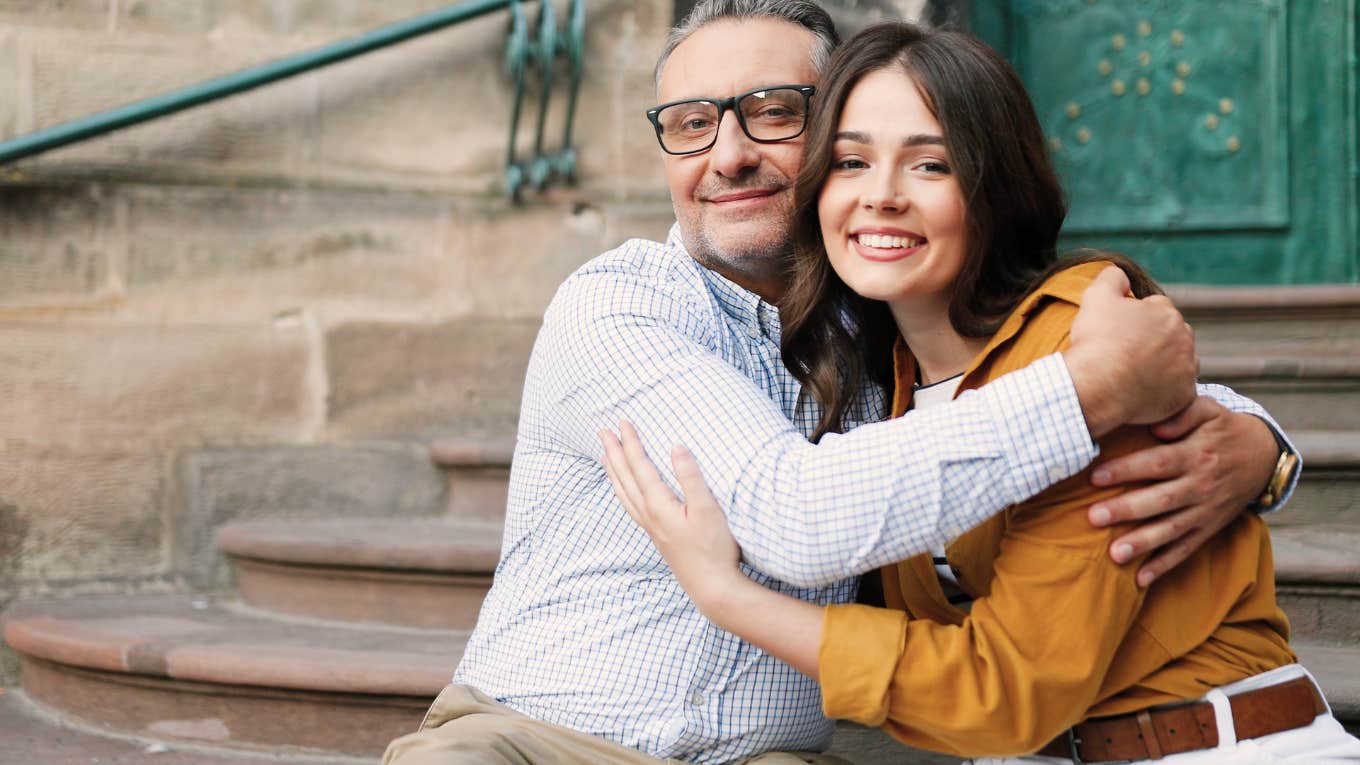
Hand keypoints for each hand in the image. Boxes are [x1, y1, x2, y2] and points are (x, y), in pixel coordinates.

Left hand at [599, 421, 743, 609]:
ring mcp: (650, 527)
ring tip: (606, 455)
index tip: (622, 422)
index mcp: (658, 505)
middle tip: (603, 431)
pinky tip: (624, 490)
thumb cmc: (713, 548)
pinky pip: (630, 506)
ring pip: (623, 492)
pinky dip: (622, 491)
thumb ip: (691, 477)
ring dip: (613, 471)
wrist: (711, 587)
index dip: (630, 442)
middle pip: (624, 477)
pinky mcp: (656, 536)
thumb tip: (676, 448)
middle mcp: (648, 515)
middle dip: (614, 452)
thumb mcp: (708, 509)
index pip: (639, 466)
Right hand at [1063, 267, 1196, 437]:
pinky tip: (1140, 392)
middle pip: (1169, 337)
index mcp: (1168, 313)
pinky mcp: (1184, 397)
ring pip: (1176, 363)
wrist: (1096, 386)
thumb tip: (1120, 274)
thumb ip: (1112, 277)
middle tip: (1122, 354)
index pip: (1155, 309)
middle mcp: (1185, 340)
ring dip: (1160, 366)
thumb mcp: (1096, 296)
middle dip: (1151, 341)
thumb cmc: (1096, 341)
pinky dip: (1163, 392)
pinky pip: (1177, 392)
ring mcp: (1187, 370)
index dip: (1133, 319)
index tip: (1117, 332)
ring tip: (1131, 374)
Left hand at [1088, 396, 1279, 586]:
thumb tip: (1157, 425)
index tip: (1095, 476)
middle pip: (1160, 500)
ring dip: (1143, 544)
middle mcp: (1200, 485)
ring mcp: (1205, 510)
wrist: (1264, 456)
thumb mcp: (1209, 410)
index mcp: (1196, 454)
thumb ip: (1183, 412)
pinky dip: (1164, 565)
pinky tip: (1140, 579)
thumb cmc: (1223, 428)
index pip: (1157, 463)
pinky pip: (1186, 549)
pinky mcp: (1209, 528)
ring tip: (1114, 554)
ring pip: (1171, 530)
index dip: (1126, 470)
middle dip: (1126, 510)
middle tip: (1093, 517)